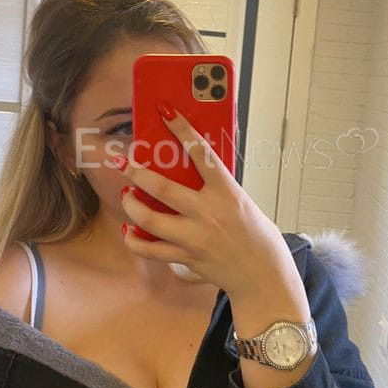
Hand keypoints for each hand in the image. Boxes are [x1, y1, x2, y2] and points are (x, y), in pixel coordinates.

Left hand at [117, 104, 301, 300]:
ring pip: (149, 219)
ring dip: (131, 204)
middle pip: (162, 187)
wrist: (264, 276)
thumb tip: (190, 168)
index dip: (181, 129)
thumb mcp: (241, 202)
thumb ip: (217, 188)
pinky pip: (150, 249)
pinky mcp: (186, 257)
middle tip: (123, 162)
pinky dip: (133, 239)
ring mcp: (195, 237)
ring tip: (127, 195)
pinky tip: (128, 230)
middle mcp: (208, 213)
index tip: (165, 111)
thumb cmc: (257, 236)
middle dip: (136, 172)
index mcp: (227, 193)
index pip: (201, 152)